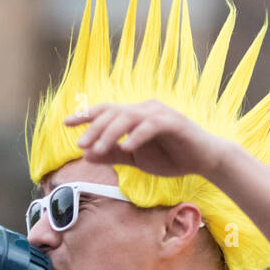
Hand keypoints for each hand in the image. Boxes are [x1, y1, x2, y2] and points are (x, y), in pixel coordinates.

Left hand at [66, 99, 230, 179]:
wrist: (204, 160)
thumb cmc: (171, 157)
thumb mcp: (136, 159)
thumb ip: (113, 154)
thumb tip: (87, 154)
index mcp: (135, 115)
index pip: (106, 111)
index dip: (86, 115)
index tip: (66, 123)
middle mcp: (145, 109)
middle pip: (114, 112)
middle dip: (94, 128)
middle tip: (80, 144)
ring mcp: (160, 113)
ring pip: (129, 117)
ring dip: (112, 133)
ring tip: (100, 149)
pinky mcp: (175, 122)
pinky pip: (152, 125)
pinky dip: (138, 135)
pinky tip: (128, 146)